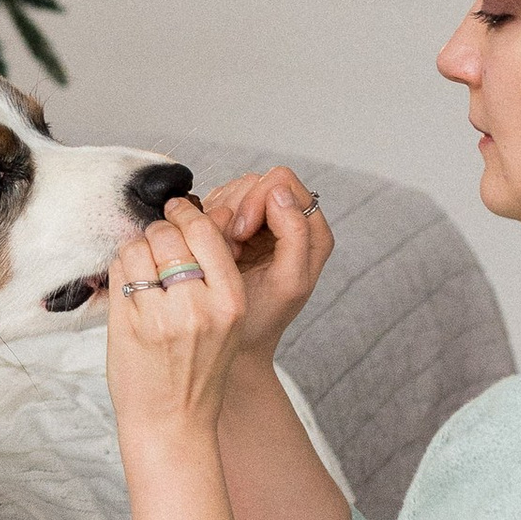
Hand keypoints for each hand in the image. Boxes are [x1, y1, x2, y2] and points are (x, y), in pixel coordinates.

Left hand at [104, 196, 250, 448]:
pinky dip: (120, 272)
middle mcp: (199, 306)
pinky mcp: (128, 324)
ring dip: (135, 252)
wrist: (173, 423)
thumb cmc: (198, 371)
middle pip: (168, 236)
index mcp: (230, 301)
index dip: (186, 213)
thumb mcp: (226, 321)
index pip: (206, 232)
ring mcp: (161, 316)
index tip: (177, 209)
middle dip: (157, 233)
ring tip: (142, 275)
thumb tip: (197, 217)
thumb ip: (214, 274)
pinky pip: (118, 272)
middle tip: (155, 247)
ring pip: (138, 249)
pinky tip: (129, 290)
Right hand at [189, 167, 332, 374]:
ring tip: (224, 254)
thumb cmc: (262, 318)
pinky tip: (216, 250)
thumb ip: (296, 234)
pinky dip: (209, 223)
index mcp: (311, 231)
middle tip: (229, 248)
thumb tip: (280, 191)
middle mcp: (289, 220)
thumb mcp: (289, 281)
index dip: (256, 202)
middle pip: (255, 180)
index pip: (281, 182)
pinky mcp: (238, 225)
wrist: (232, 339)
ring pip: (233, 190)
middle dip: (235, 212)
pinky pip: (217, 204)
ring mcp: (262, 221)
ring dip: (220, 220)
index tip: (240, 234)